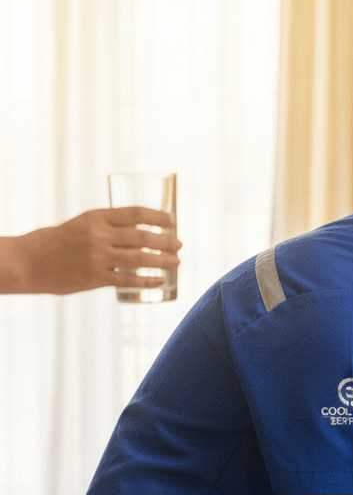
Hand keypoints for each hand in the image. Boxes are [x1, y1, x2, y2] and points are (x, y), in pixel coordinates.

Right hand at [9, 207, 180, 294]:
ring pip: (140, 259)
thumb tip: (143, 233)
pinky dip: (148, 280)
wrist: (31, 261)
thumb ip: (109, 227)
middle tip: (180, 245)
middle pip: (143, 237)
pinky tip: (161, 281)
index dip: (159, 217)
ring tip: (177, 263)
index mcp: (97, 217)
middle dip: (167, 241)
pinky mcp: (96, 277)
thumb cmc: (61, 241)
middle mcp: (99, 235)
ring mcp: (98, 256)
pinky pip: (129, 279)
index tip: (173, 222)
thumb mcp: (84, 224)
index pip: (136, 213)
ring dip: (164, 261)